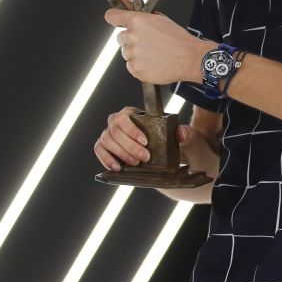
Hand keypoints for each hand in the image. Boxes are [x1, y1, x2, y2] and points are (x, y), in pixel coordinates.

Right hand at [93, 106, 209, 171]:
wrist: (159, 152)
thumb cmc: (164, 139)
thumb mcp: (176, 135)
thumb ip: (181, 132)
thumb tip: (181, 133)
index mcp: (131, 114)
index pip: (124, 117)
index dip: (132, 130)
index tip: (145, 142)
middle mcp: (116, 122)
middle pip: (115, 131)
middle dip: (129, 146)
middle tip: (144, 158)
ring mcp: (108, 134)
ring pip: (106, 141)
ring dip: (120, 154)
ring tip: (134, 164)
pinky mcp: (104, 146)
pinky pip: (99, 150)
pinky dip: (106, 159)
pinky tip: (117, 167)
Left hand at [105, 0, 212, 84]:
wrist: (190, 58)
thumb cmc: (179, 39)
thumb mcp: (161, 19)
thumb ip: (141, 12)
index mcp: (137, 21)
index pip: (111, 16)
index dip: (114, 18)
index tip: (117, 20)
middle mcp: (132, 37)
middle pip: (120, 38)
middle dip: (131, 39)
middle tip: (148, 43)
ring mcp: (133, 54)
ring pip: (126, 53)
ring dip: (136, 53)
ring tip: (154, 54)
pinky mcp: (135, 69)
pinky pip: (131, 66)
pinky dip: (140, 66)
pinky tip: (154, 62)